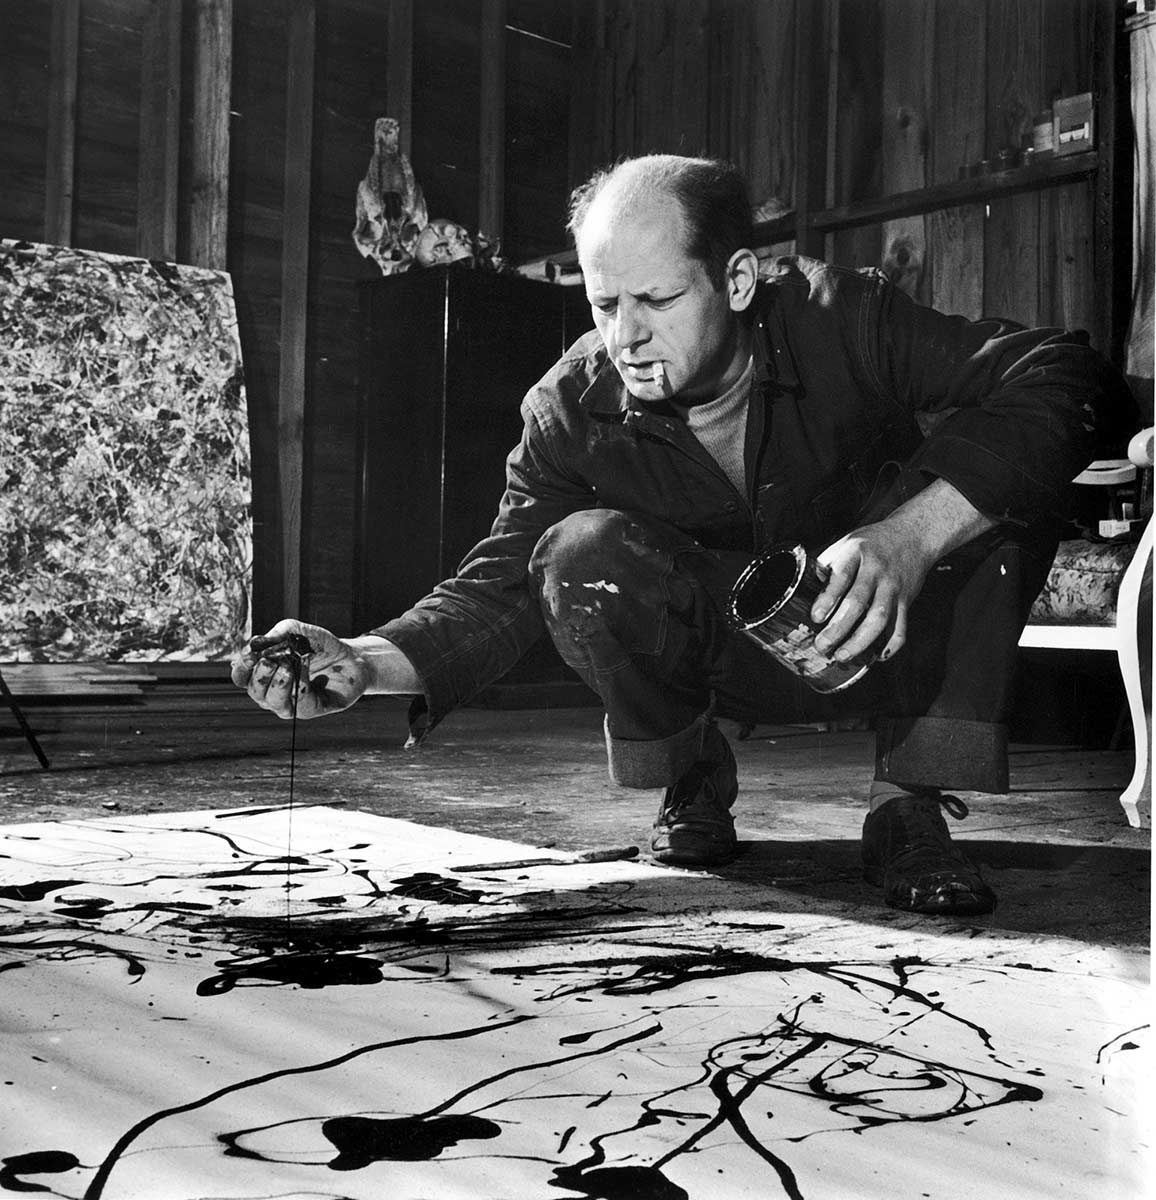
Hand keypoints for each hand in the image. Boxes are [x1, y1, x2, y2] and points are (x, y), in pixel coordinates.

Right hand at [230, 618, 372, 718]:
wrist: (352, 657)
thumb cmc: (320, 646)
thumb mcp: (297, 632)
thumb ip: (277, 635)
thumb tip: (255, 643)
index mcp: (264, 673)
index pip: (241, 676)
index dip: (241, 667)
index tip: (250, 654)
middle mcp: (272, 691)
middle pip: (254, 690)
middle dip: (260, 675)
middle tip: (270, 660)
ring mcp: (290, 703)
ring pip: (272, 702)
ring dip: (278, 683)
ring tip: (289, 666)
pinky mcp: (309, 710)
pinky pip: (298, 704)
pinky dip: (300, 685)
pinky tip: (305, 668)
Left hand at [809, 478, 995, 662]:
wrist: (913, 535)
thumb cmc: (871, 543)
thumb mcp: (845, 545)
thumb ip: (827, 567)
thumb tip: (803, 593)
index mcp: (856, 553)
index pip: (842, 576)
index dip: (828, 598)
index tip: (816, 618)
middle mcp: (876, 570)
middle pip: (858, 602)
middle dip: (839, 628)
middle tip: (822, 646)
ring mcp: (893, 586)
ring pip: (880, 618)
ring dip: (860, 641)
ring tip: (842, 656)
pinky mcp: (906, 600)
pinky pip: (901, 626)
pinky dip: (891, 645)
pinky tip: (878, 656)